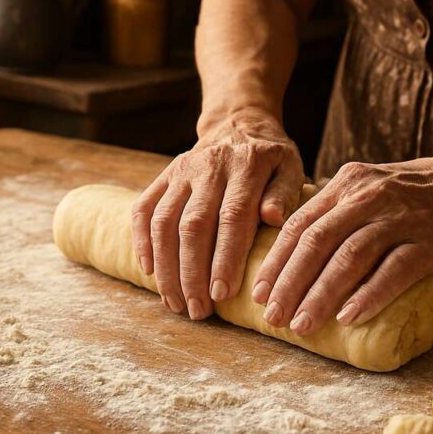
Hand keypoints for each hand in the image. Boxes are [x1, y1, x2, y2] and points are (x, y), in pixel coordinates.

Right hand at [131, 108, 303, 319]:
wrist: (239, 123)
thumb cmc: (271, 158)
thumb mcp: (291, 167)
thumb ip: (286, 193)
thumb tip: (273, 219)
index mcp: (246, 166)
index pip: (233, 216)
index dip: (225, 258)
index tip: (222, 294)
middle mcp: (209, 166)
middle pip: (193, 225)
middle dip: (192, 273)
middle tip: (197, 310)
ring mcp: (181, 171)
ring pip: (164, 222)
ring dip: (166, 266)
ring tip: (174, 302)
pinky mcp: (164, 176)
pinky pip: (144, 209)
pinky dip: (141, 241)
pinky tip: (149, 271)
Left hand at [251, 153, 432, 334]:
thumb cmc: (411, 196)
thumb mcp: (366, 189)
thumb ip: (333, 213)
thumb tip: (291, 260)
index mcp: (346, 185)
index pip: (300, 224)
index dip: (276, 261)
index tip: (258, 293)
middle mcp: (368, 197)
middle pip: (317, 242)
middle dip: (290, 283)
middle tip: (273, 317)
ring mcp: (400, 218)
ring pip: (350, 257)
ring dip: (321, 294)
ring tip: (302, 325)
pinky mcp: (429, 241)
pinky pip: (394, 271)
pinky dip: (368, 295)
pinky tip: (348, 318)